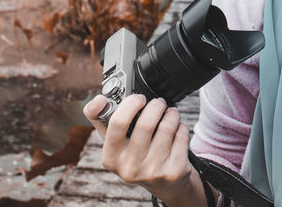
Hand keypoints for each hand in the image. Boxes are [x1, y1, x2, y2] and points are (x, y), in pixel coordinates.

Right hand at [83, 94, 209, 206]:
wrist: (164, 184)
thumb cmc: (135, 155)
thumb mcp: (113, 141)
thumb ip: (100, 118)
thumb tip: (100, 99)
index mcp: (110, 158)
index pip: (117, 123)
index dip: (130, 104)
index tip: (139, 97)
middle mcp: (130, 168)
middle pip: (145, 123)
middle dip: (156, 105)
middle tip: (159, 102)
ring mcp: (153, 172)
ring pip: (166, 127)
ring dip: (171, 114)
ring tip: (170, 113)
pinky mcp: (174, 171)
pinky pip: (181, 136)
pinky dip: (181, 126)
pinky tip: (177, 129)